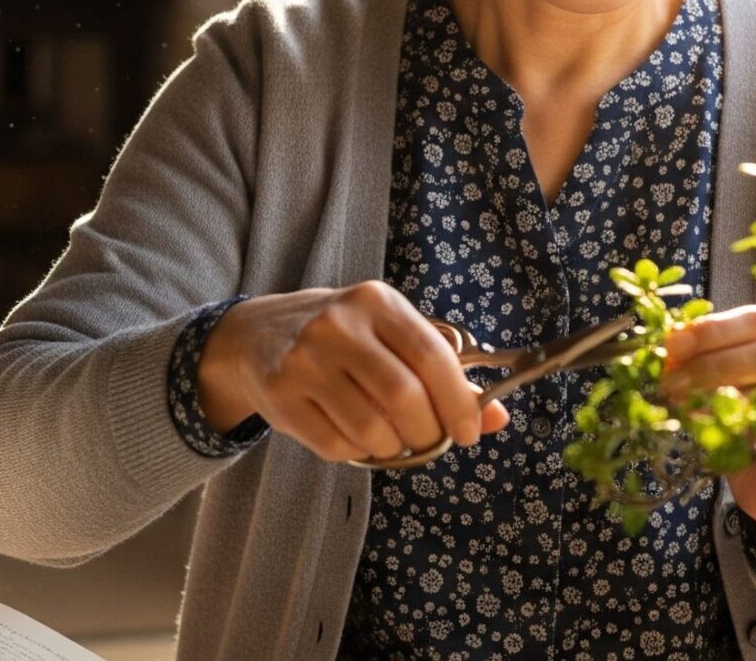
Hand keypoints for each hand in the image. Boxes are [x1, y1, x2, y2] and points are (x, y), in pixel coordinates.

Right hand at [199, 281, 510, 462]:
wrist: (258, 335)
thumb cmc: (342, 337)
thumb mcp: (391, 335)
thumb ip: (444, 372)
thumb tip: (497, 417)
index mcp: (376, 303)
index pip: (431, 355)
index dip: (458, 401)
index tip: (469, 431)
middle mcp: (339, 325)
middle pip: (404, 396)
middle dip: (427, 432)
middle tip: (429, 441)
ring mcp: (305, 359)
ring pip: (370, 428)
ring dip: (393, 448)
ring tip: (393, 440)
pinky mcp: (282, 394)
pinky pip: (336, 444)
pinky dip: (358, 453)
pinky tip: (356, 437)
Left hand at [660, 305, 755, 528]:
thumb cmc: (746, 425)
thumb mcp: (722, 388)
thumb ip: (704, 364)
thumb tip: (668, 349)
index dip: (713, 329)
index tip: (672, 345)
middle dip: (712, 365)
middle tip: (671, 383)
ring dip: (725, 396)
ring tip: (685, 406)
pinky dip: (746, 429)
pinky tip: (715, 432)